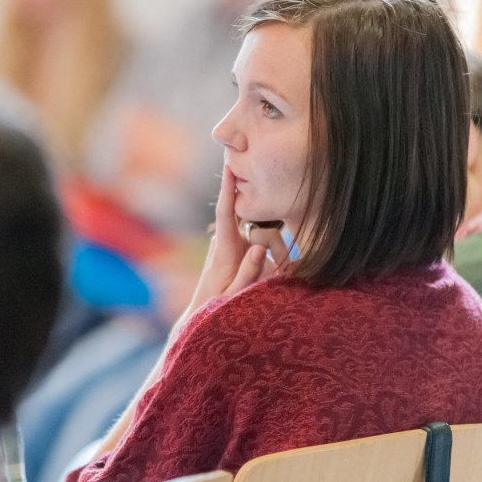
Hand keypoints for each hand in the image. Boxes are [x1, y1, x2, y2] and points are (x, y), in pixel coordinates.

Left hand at [185, 166, 281, 317]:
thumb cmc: (218, 305)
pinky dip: (272, 256)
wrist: (204, 312)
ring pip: (265, 238)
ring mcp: (235, 245)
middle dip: (273, 244)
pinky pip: (263, 245)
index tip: (229, 168)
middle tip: (277, 270)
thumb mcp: (234, 295)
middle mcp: (228, 242)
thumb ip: (248, 273)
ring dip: (274, 254)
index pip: (225, 213)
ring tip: (271, 277)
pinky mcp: (242, 250)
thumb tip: (259, 250)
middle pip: (259, 228)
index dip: (227, 190)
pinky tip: (274, 273)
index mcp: (224, 250)